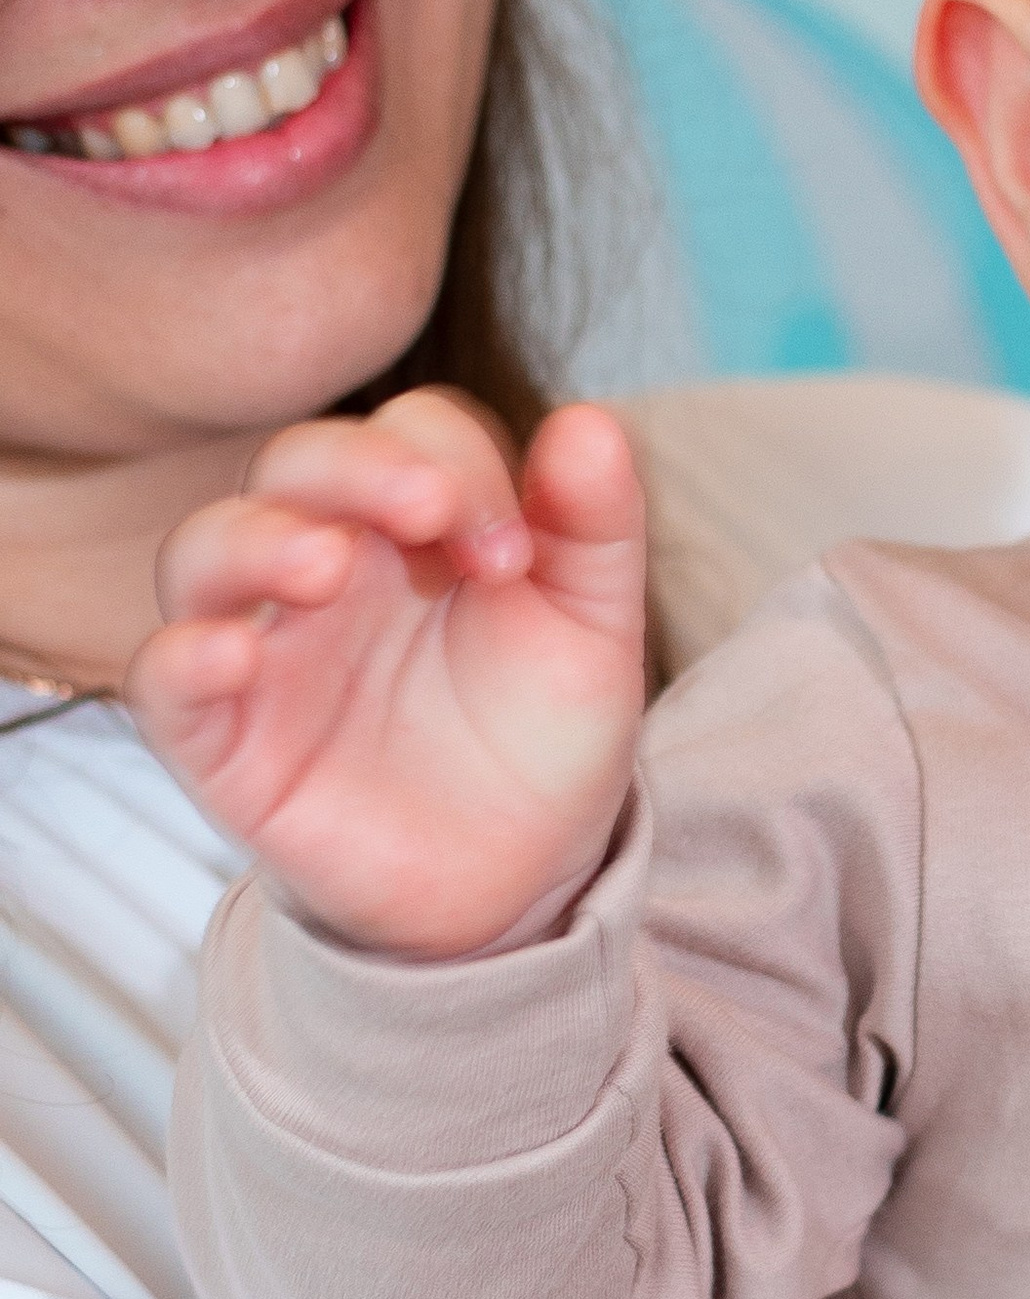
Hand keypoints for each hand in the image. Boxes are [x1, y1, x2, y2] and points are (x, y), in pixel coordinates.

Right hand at [128, 392, 647, 960]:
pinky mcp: (224, 740)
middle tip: (427, 510)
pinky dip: (183, 658)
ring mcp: (267, 648)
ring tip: (323, 565)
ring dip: (255, 541)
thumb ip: (594, 529)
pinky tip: (233, 653)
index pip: (409, 434)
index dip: (455, 462)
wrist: (521, 875)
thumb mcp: (593, 631)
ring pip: (206, 553)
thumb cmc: (542, 734)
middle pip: (297, 465)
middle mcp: (328, 563)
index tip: (514, 552)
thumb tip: (588, 422)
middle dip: (354, 468)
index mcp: (416, 524)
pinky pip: (165, 682)